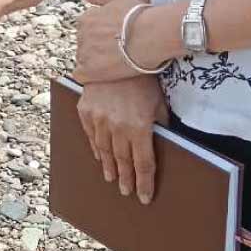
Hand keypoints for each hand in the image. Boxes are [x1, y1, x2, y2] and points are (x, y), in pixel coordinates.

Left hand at [75, 0, 174, 83]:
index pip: (84, 30)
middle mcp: (81, 35)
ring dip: (95, 62)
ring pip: (83, 60)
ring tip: (114, 63)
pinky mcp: (90, 70)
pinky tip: (104, 75)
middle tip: (116, 52)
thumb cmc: (140, 15)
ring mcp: (84, 53)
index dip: (99, 36)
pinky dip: (90, 76)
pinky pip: (80, 76)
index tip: (114, 39)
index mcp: (86, 19)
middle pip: (84, 45)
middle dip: (96, 49)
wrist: (152, 35)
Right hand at [75, 74, 167, 203]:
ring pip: (104, 151)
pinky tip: (100, 156)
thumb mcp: (159, 103)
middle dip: (126, 179)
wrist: (117, 53)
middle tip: (127, 191)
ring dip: (109, 166)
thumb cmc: (143, 79)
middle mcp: (116, 127)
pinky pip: (91, 135)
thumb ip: (161, 126)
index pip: (143, 163)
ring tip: (111, 178)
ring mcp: (98, 119)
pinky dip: (96, 147)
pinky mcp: (85, 110)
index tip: (145, 197)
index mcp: (138, 128)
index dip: (145, 182)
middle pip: (123, 161)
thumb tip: (165, 144)